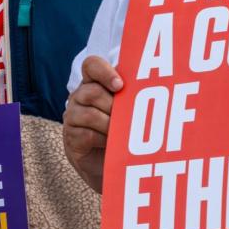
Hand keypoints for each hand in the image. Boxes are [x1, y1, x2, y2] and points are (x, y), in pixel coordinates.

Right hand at [63, 56, 123, 192]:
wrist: (111, 163)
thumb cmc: (124, 130)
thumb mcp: (129, 109)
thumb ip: (134, 95)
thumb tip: (158, 87)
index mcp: (95, 82)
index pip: (92, 65)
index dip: (104, 72)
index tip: (120, 85)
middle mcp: (80, 96)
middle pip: (92, 91)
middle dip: (114, 106)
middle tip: (127, 117)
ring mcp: (73, 116)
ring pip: (90, 114)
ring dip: (110, 125)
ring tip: (123, 133)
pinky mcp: (71, 137)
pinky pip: (87, 134)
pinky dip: (103, 139)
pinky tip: (112, 143)